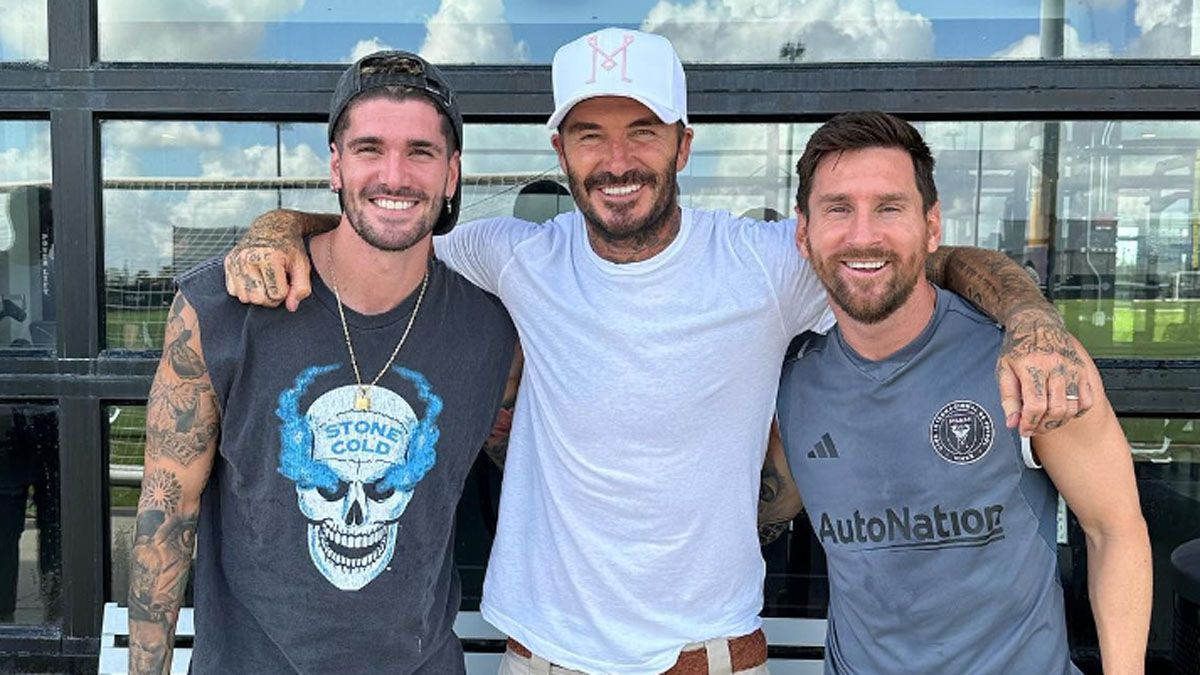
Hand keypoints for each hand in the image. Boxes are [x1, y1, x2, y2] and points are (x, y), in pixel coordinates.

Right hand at [222, 212, 311, 310]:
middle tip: (277, 284)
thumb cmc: (289, 247)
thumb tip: (291, 307)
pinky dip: (245, 289)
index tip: (287, 282)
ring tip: (266, 282)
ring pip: (244, 297)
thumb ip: (302, 287)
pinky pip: (233, 291)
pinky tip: (254, 278)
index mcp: (269, 257)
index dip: (286, 292)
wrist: (271, 227)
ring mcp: (235, 260)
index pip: (277, 295)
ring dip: (257, 295)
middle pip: (258, 299)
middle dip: (271, 297)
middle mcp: (248, 258)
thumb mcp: (302, 265)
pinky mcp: (228, 262)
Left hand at [996, 307, 1097, 435]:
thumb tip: (1012, 422)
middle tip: (1034, 428)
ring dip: (1058, 421)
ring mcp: (1072, 368)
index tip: (1023, 429)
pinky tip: (1062, 410)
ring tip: (1045, 420)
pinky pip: (1087, 400)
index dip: (1029, 423)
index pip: (1035, 405)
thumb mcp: (1004, 370)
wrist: (1037, 323)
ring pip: (1072, 407)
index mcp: (1032, 367)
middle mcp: (1055, 367)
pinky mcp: (1083, 370)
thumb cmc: (1019, 346)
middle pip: (1056, 409)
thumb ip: (1008, 398)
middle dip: (1043, 425)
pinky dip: (1076, 411)